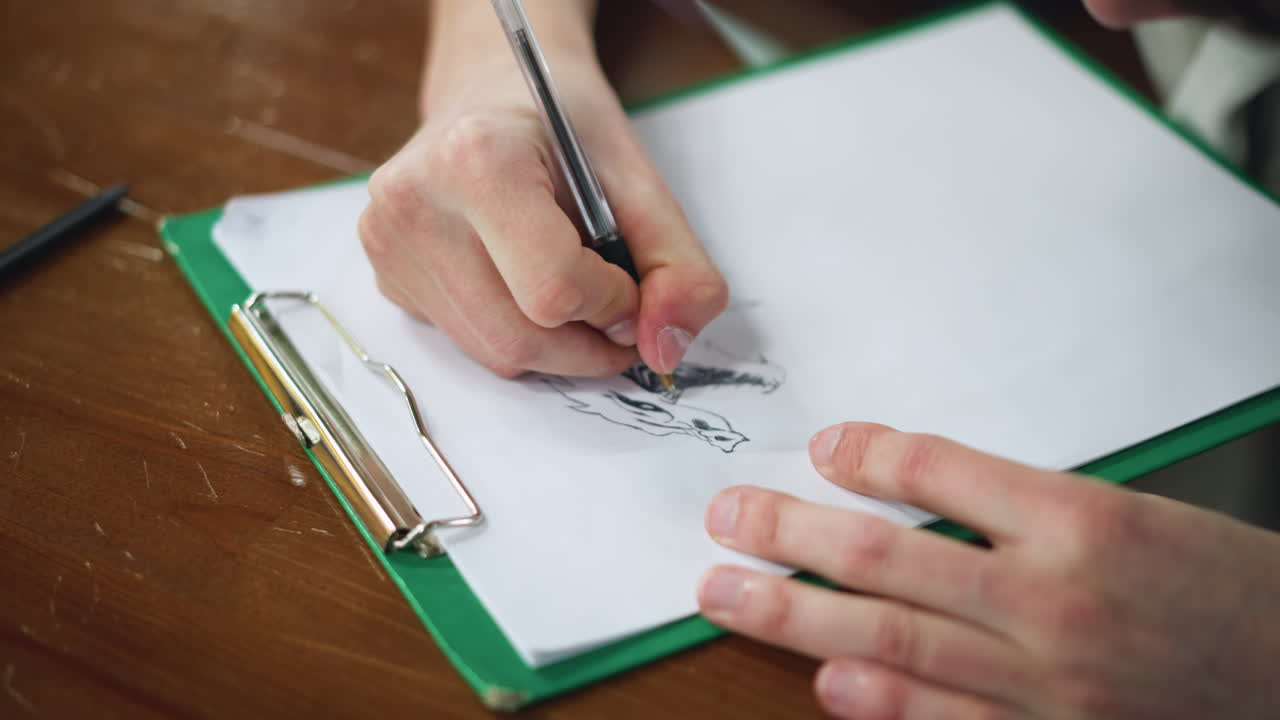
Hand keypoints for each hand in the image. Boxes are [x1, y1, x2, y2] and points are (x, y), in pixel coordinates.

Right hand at [358, 2, 726, 377]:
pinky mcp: (383, 272)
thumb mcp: (640, 180)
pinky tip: (521, 280)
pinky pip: (465, 341)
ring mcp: (387, 241)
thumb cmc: (564, 126)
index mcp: (474, 159)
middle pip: (517, 338)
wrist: (495, 86)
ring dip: (553, 345)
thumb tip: (667, 352)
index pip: (553, 290)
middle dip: (585, 344)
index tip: (630, 281)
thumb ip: (677, 266)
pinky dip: (513, 331)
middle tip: (618, 313)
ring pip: (492, 352)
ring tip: (575, 292)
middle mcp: (413, 202)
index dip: (612, 305)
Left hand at [697, 423, 1279, 717]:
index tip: (822, 447)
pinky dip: (880, 703)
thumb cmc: (1221, 586)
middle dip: (790, 535)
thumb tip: (910, 488)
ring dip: (796, 614)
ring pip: (893, 639)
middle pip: (888, 558)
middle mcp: (1051, 600)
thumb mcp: (1132, 512)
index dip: (865, 456)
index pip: (937, 472)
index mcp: (1079, 520)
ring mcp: (1045, 682)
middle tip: (726, 517)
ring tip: (726, 593)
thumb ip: (1021, 506)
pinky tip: (825, 681)